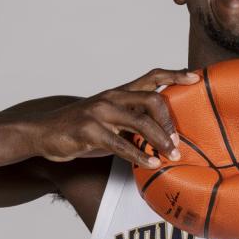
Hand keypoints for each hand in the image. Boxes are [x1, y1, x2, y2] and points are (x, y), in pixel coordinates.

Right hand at [32, 68, 200, 166]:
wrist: (42, 132)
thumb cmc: (81, 128)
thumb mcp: (109, 120)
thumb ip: (133, 122)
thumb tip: (164, 136)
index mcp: (119, 93)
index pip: (151, 76)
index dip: (174, 75)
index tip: (195, 78)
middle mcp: (112, 98)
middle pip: (151, 99)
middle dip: (169, 120)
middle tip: (179, 140)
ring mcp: (100, 113)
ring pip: (139, 122)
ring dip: (159, 140)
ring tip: (171, 154)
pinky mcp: (89, 131)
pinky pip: (120, 144)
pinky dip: (139, 155)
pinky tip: (151, 163)